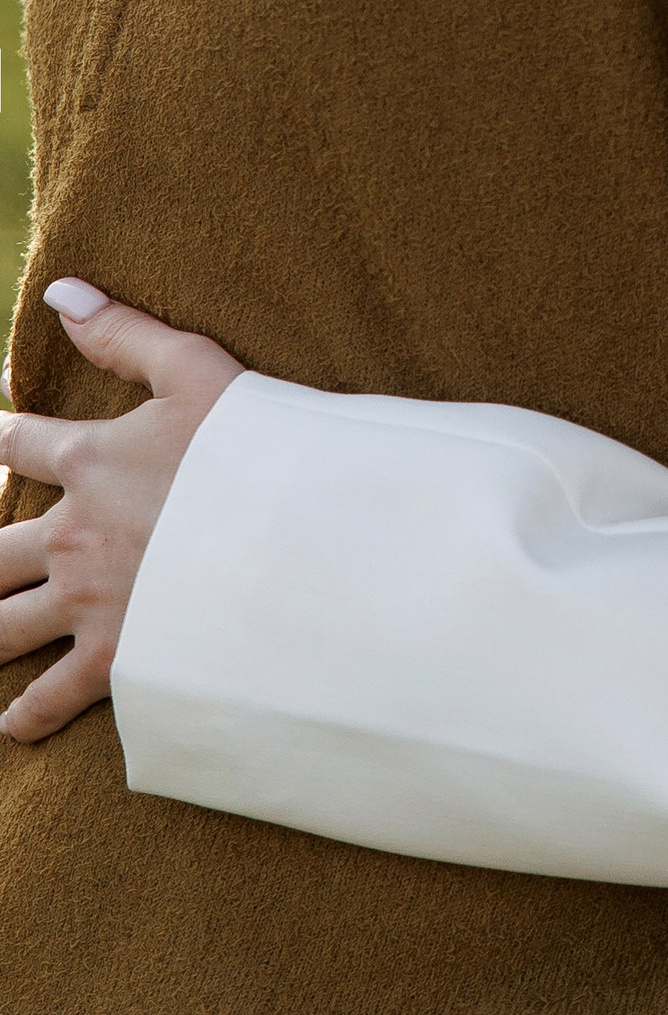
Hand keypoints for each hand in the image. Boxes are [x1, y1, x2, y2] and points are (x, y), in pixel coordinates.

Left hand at [0, 283, 243, 742]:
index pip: (15, 439)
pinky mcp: (114, 655)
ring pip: (1, 625)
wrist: (290, 535)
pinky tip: (7, 722)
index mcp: (90, 459)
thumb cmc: (252, 446)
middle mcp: (73, 534)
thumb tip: (59, 292)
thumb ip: (123, 333)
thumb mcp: (194, 369)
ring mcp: (88, 599)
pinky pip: (50, 694)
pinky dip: (22, 714)